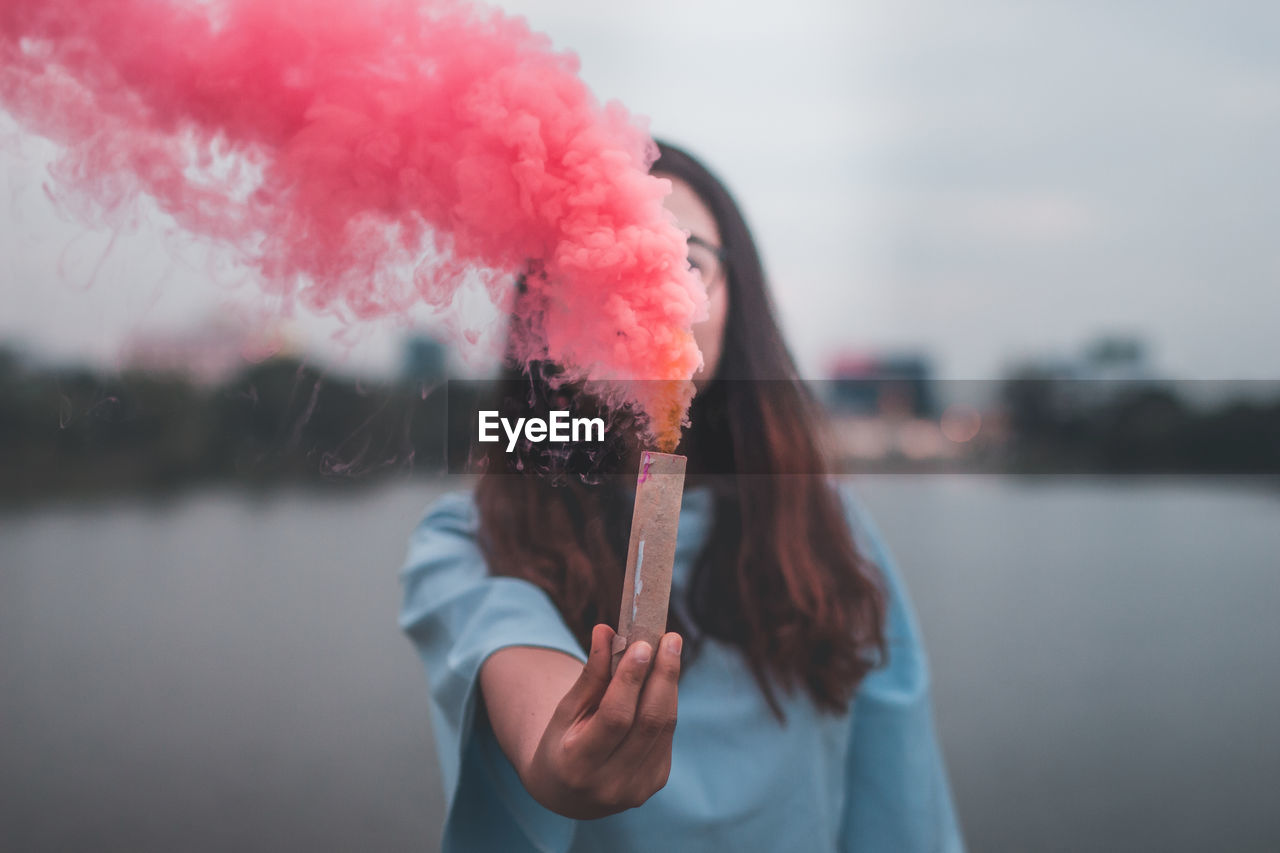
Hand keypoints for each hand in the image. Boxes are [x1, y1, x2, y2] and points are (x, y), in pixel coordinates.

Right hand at [521, 623, 681, 818]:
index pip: (614, 717)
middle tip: (670, 638)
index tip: (643, 644)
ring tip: (670, 649)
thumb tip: (605, 631)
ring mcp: (636, 789)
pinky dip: (666, 703)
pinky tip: (663, 680)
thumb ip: (590, 674)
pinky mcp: (655, 783)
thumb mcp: (566, 710)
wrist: (568, 792)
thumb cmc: (562, 742)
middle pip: (648, 721)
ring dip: (669, 684)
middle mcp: (610, 784)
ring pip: (663, 726)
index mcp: (578, 766)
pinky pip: (666, 735)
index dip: (631, 680)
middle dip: (663, 675)